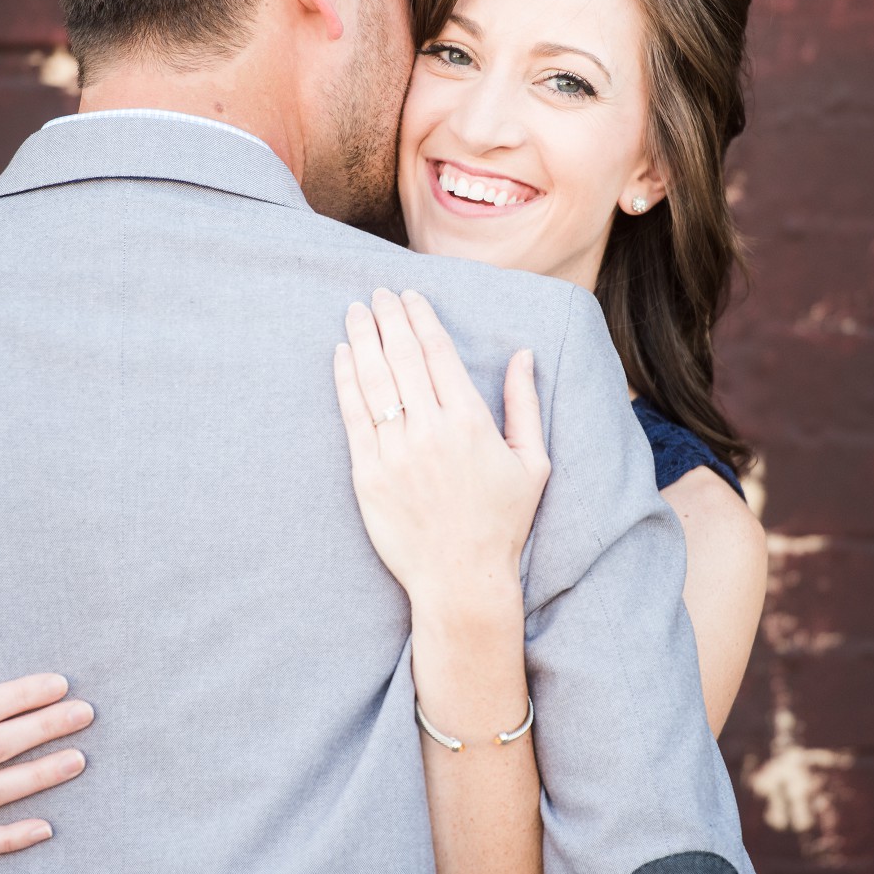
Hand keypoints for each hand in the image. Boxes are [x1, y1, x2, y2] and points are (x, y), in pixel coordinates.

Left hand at [332, 288, 548, 625]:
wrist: (461, 579)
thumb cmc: (501, 523)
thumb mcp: (532, 464)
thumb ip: (524, 405)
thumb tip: (522, 354)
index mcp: (471, 423)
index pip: (438, 353)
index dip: (420, 318)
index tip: (409, 296)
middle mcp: (430, 431)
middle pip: (403, 357)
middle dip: (388, 318)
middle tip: (377, 294)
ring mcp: (395, 453)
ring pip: (374, 379)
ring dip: (363, 338)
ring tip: (356, 312)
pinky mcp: (368, 475)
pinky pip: (353, 416)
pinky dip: (345, 380)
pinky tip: (342, 354)